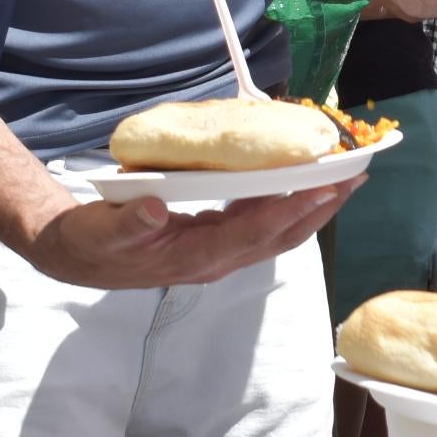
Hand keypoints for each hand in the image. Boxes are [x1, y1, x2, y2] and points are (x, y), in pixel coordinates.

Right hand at [18, 183, 352, 289]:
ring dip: (314, 206)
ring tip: (344, 177)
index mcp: (195, 256)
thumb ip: (129, 222)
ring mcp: (221, 254)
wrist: (79, 257)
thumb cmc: (93, 239)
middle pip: (281, 235)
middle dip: (321, 207)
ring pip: (279, 232)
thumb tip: (154, 209)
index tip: (324, 187)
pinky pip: (264, 224)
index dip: (290, 210)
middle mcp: (218, 260)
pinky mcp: (219, 243)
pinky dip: (289, 202)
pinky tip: (302, 181)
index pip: (254, 232)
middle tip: (356, 176)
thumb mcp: (103, 230)